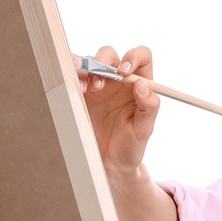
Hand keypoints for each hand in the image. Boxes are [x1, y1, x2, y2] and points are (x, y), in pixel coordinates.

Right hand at [80, 44, 158, 174]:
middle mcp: (118, 81)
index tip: (124, 71)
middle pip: (110, 55)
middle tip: (100, 84)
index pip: (141, 57)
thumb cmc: (130, 148)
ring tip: (85, 89)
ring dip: (86, 70)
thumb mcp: (143, 131)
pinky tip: (75, 90)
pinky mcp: (81, 94)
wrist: (107, 165)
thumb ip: (148, 108)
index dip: (133, 57)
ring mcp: (98, 85)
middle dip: (103, 63)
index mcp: (138, 85)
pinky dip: (73, 78)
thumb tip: (142, 85)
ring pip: (90, 62)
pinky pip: (75, 77)